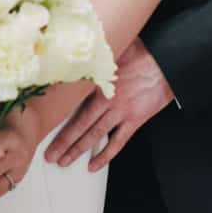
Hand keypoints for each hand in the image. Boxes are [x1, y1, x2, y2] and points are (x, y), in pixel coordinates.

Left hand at [44, 38, 174, 171]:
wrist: (167, 62)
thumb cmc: (143, 52)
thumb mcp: (113, 48)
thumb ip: (95, 55)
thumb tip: (78, 46)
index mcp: (98, 82)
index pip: (72, 103)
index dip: (57, 116)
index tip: (44, 124)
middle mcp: (107, 100)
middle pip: (80, 124)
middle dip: (63, 141)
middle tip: (49, 154)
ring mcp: (120, 112)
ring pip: (95, 135)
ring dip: (78, 150)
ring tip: (64, 161)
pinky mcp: (135, 120)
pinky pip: (117, 143)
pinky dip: (105, 156)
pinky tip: (94, 165)